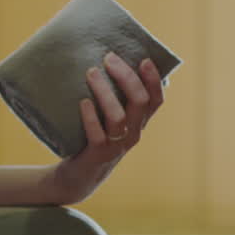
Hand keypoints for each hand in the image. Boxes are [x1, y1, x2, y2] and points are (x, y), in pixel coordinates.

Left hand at [52, 53, 164, 203]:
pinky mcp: (98, 155)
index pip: (156, 100)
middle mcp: (133, 133)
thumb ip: (115, 96)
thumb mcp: (109, 117)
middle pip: (140, 102)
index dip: (153, 80)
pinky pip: (98, 135)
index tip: (143, 59)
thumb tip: (110, 61)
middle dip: (126, 77)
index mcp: (139, 122)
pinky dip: (91, 117)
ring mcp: (117, 146)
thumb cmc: (94, 137)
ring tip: (90, 73)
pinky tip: (83, 102)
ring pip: (119, 117)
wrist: (78, 176)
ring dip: (105, 92)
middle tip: (108, 58)